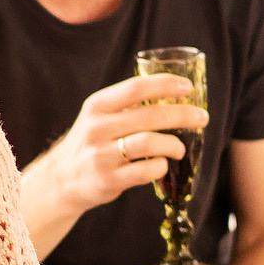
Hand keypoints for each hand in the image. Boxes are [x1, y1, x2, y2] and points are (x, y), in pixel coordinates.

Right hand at [18, 76, 207, 257]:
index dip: (165, 85)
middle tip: (202, 118)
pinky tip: (162, 165)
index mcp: (98, 106)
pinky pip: (145, 171)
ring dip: (174, 144)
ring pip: (149, 142)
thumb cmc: (92, 144)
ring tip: (180, 148)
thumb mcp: (99, 118)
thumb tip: (175, 97)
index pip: (136, 88)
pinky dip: (160, 166)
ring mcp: (101, 155)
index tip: (188, 87)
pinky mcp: (108, 180)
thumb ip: (128, 107)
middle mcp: (97, 128)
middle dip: (183, 115)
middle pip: (149, 115)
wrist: (61, 179)